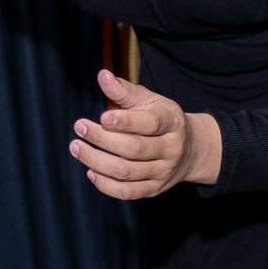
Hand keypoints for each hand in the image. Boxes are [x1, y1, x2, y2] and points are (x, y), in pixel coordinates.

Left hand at [70, 71, 222, 199]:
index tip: (102, 117)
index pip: (151, 124)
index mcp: (172, 123)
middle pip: (134, 149)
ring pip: (127, 172)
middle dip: (103, 139)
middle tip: (80, 128)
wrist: (191, 150)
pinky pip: (128, 192)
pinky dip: (106, 185)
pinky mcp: (154, 189)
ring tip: (77, 148)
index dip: (126, 122)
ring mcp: (163, 172)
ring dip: (97, 161)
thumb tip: (102, 76)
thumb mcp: (150, 101)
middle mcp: (171, 149)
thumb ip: (125, 91)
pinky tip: (91, 171)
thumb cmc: (162, 120)